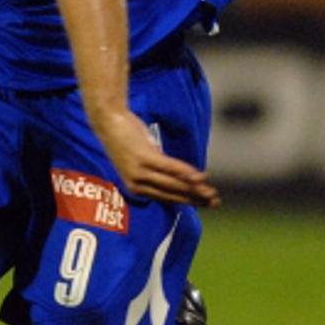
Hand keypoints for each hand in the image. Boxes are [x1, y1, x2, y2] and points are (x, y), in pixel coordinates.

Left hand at [94, 110, 220, 206]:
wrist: (108, 121)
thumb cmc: (126, 140)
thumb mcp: (141, 160)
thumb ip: (157, 171)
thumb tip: (179, 177)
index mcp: (135, 188)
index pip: (167, 198)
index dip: (188, 201)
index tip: (205, 203)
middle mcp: (136, 184)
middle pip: (173, 194)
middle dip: (196, 198)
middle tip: (215, 202)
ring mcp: (139, 171)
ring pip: (173, 184)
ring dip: (196, 189)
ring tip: (212, 193)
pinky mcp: (144, 158)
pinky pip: (171, 167)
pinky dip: (187, 173)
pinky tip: (201, 177)